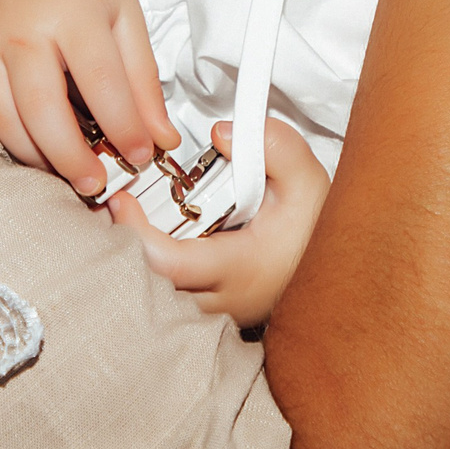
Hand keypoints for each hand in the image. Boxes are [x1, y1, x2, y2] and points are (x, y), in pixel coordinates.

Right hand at [0, 0, 177, 192]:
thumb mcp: (126, 18)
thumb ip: (143, 80)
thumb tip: (161, 139)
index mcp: (71, 11)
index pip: (100, 84)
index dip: (124, 128)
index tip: (142, 157)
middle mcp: (21, 27)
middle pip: (43, 109)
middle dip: (71, 158)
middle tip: (96, 185)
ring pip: (4, 118)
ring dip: (37, 157)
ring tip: (67, 174)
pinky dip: (8, 138)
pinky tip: (35, 150)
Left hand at [109, 119, 329, 327]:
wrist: (336, 275)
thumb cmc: (318, 232)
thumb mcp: (308, 181)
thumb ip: (274, 147)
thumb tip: (222, 135)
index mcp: (239, 271)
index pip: (165, 264)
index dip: (133, 231)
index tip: (122, 200)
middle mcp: (219, 301)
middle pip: (146, 287)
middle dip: (120, 248)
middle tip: (114, 207)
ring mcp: (210, 313)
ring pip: (150, 299)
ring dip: (130, 261)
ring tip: (125, 222)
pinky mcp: (205, 312)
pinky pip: (161, 300)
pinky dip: (145, 271)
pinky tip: (144, 240)